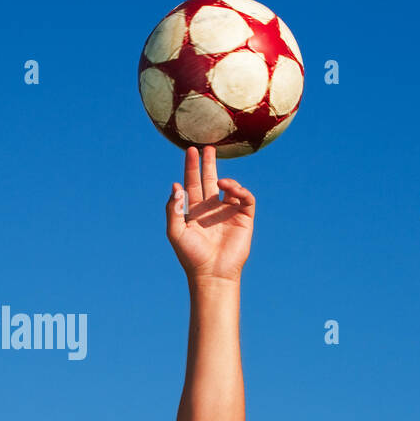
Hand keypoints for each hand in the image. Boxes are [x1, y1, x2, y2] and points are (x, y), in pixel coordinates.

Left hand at [166, 144, 254, 282]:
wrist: (212, 272)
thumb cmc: (191, 255)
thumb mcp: (175, 231)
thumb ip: (173, 208)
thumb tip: (176, 186)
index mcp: (195, 210)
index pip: (192, 183)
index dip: (191, 167)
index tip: (191, 151)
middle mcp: (211, 209)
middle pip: (210, 180)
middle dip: (209, 164)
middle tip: (208, 148)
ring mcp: (228, 212)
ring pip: (230, 188)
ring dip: (226, 181)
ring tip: (222, 183)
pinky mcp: (244, 218)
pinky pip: (245, 198)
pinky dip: (240, 190)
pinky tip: (231, 189)